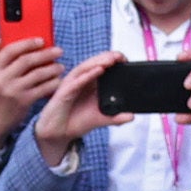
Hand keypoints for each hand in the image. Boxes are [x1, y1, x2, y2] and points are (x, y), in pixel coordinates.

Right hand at [0, 33, 61, 150]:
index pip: (10, 50)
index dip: (27, 43)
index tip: (41, 41)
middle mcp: (1, 79)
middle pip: (27, 60)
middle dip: (45, 53)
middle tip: (58, 50)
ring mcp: (13, 91)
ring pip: (37, 74)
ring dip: (52, 68)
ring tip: (60, 66)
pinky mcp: (23, 102)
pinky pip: (42, 89)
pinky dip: (52, 83)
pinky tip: (58, 80)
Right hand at [31, 48, 129, 164]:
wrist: (59, 134)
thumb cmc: (75, 121)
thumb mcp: (100, 118)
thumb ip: (115, 117)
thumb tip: (131, 116)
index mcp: (89, 83)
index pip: (101, 66)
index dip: (113, 61)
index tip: (126, 60)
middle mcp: (81, 80)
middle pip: (95, 63)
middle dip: (108, 57)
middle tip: (121, 56)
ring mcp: (72, 84)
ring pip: (85, 68)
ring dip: (99, 62)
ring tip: (112, 59)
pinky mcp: (64, 92)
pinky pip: (77, 81)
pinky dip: (88, 75)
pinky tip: (98, 70)